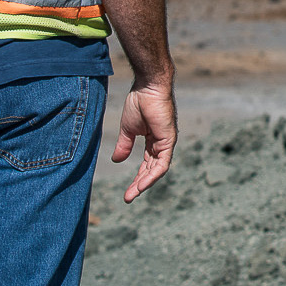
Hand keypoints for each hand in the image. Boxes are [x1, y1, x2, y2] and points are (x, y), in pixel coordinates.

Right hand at [113, 79, 177, 202]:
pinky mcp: (169, 140)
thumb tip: (116, 160)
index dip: (137, 178)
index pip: (146, 164)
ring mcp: (167, 142)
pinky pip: (162, 163)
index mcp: (153, 141)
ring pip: (157, 170)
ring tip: (132, 195)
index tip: (127, 192)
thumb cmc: (138, 102)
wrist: (147, 87)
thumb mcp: (128, 129)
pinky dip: (152, 175)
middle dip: (139, 184)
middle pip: (151, 170)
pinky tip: (142, 184)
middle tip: (128, 198)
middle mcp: (162, 144)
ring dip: (144, 183)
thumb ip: (124, 145)